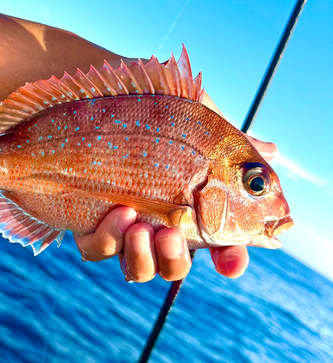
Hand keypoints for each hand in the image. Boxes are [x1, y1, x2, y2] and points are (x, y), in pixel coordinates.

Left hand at [74, 94, 277, 282]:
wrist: (104, 94)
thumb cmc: (155, 109)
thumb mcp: (198, 123)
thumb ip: (232, 146)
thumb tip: (271, 151)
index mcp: (192, 209)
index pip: (218, 246)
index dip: (228, 259)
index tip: (230, 262)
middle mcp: (158, 222)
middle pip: (174, 265)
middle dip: (175, 258)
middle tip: (172, 232)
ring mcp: (123, 227)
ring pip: (137, 268)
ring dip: (143, 256)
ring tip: (140, 226)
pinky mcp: (90, 222)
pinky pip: (97, 249)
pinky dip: (109, 238)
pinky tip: (119, 212)